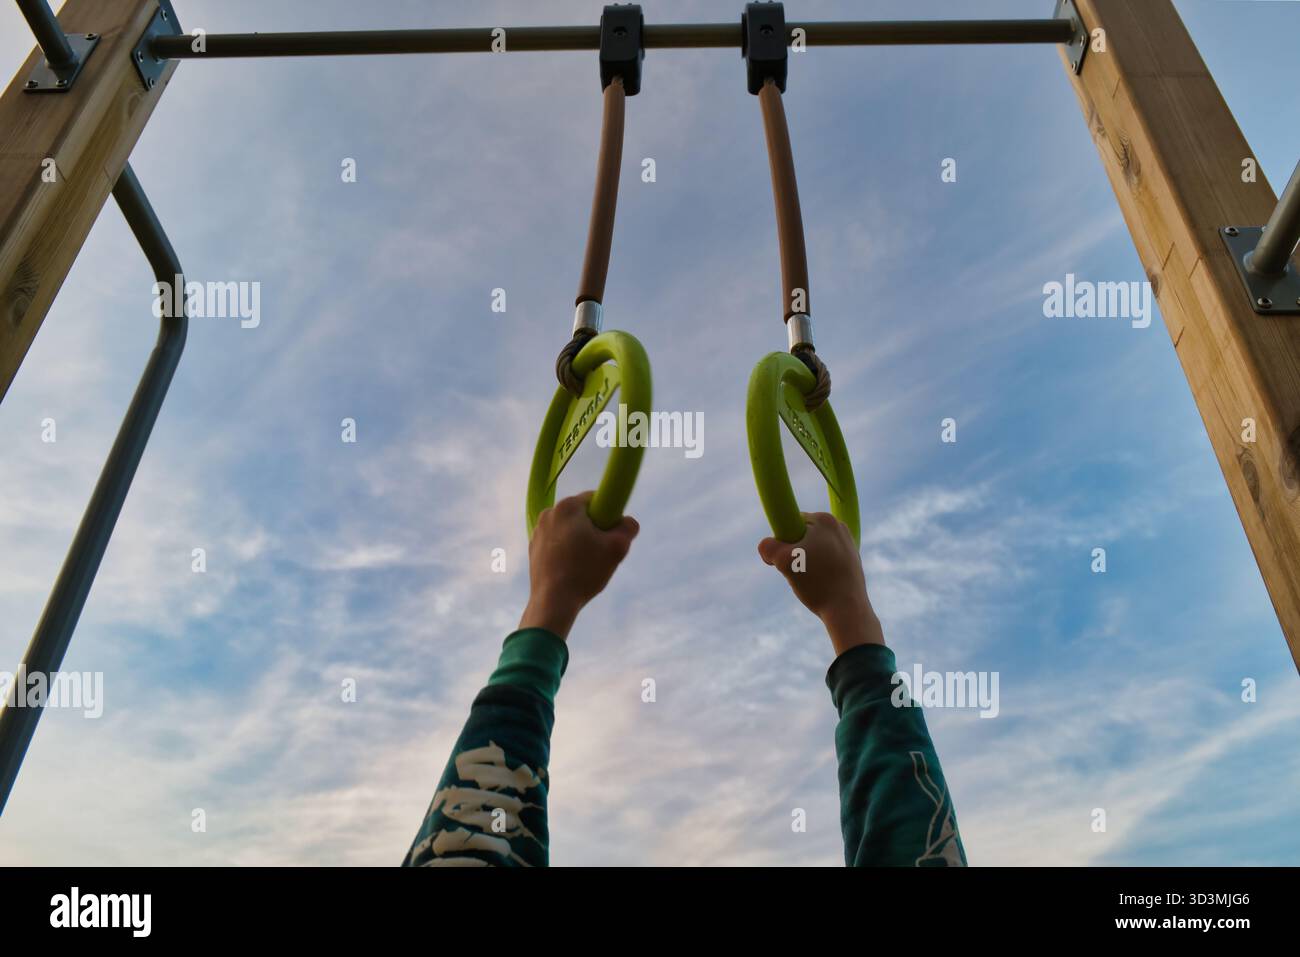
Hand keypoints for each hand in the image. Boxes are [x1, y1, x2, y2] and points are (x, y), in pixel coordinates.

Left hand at [519, 492, 639, 639]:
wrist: (553, 600)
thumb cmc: (585, 571)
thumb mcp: (618, 548)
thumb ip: (628, 528)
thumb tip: (628, 521)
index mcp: (568, 506)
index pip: (595, 498)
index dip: (608, 515)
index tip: (610, 534)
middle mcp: (549, 513)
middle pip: (581, 515)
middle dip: (594, 529)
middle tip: (601, 551)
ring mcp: (538, 531)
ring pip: (569, 529)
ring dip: (580, 541)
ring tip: (585, 564)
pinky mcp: (533, 548)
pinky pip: (557, 542)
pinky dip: (566, 551)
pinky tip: (572, 570)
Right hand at [757, 512, 883, 656]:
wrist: (847, 609)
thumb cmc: (817, 582)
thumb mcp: (783, 562)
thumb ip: (768, 547)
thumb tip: (767, 545)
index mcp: (825, 519)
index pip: (792, 522)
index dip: (784, 542)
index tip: (790, 559)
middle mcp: (839, 526)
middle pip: (803, 536)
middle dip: (796, 553)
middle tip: (800, 572)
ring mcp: (848, 543)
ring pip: (813, 549)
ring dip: (807, 563)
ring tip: (814, 580)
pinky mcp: (852, 559)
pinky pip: (825, 560)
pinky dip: (820, 570)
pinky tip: (824, 583)